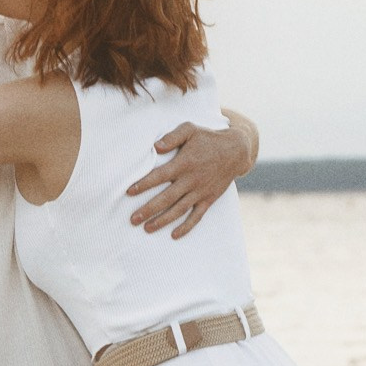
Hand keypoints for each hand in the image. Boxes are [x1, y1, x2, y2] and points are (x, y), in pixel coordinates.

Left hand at [127, 118, 250, 237]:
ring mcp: (200, 191)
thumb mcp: (190, 130)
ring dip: (162, 221)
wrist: (236, 151)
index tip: (128, 192)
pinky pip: (197, 216)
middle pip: (166, 198)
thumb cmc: (208, 138)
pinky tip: (174, 235)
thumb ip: (172, 137)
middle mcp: (191, 180)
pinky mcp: (208, 199)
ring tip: (147, 228)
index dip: (143, 185)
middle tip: (132, 220)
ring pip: (178, 210)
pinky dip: (186, 227)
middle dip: (148, 209)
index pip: (159, 176)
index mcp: (184, 163)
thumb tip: (155, 146)